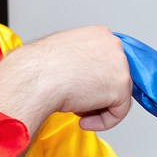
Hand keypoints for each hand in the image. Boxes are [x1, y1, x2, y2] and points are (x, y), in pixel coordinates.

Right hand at [0, 26, 131, 132]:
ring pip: (118, 96)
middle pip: (115, 78)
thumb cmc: (39, 68)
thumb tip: (88, 76)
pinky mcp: (121, 86)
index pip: (110, 62)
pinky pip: (119, 112)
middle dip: (98, 95)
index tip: (86, 91)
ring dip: (97, 108)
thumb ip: (82, 63)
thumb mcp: (65, 56)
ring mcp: (120, 64)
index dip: (97, 81)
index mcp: (99, 34)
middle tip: (78, 102)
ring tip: (76, 110)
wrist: (34, 78)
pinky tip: (84, 121)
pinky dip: (103, 122)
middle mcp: (113, 45)